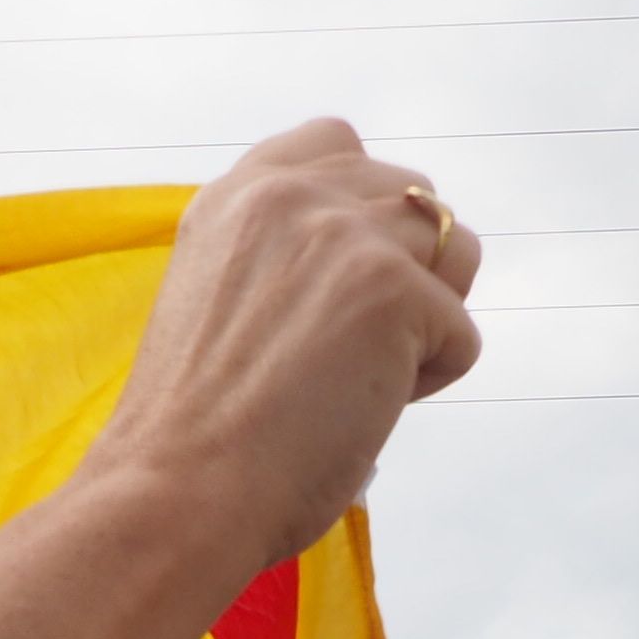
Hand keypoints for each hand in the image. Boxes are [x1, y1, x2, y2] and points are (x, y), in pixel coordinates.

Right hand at [83, 120, 480, 572]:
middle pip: (415, 200)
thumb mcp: (222, 303)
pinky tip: (359, 411)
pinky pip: (461, 336)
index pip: (339, 146)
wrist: (176, 491)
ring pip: (456, 251)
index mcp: (238, 194)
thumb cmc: (196, 435)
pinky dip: (429, 384)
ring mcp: (345, 233)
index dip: (363, 217)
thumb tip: (384, 270)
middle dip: (407, 273)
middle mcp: (290, 193)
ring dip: (428, 320)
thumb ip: (283, 257)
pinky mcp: (393, 288)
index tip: (333, 291)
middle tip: (342, 355)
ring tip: (356, 380)